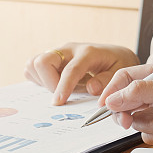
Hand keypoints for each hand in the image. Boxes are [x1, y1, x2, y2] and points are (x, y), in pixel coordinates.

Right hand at [25, 43, 139, 104]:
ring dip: (42, 81)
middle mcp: (68, 49)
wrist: (114, 54)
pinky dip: (39, 79)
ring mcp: (58, 53)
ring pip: (33, 63)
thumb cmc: (117, 64)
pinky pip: (32, 68)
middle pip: (42, 61)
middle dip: (48, 83)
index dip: (63, 86)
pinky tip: (55, 84)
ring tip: (61, 88)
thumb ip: (107, 81)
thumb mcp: (120, 72)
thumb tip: (91, 88)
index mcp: (88, 52)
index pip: (71, 69)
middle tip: (63, 96)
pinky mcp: (50, 58)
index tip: (58, 102)